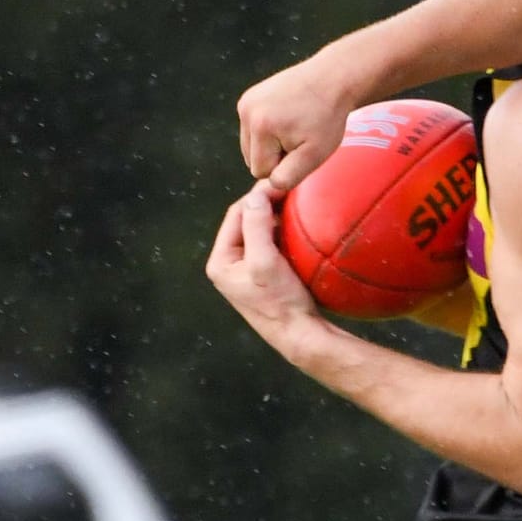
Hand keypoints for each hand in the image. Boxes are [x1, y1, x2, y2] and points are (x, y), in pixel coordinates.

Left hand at [205, 187, 325, 362]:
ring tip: (294, 205)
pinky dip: (282, 233)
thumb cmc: (281, 302)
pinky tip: (298, 227)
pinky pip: (271, 245)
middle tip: (290, 190)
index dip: (257, 196)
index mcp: (220, 262)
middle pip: (246, 222)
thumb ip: (255, 226)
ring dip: (275, 218)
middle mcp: (229, 266)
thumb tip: (255, 194)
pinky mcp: (264, 277)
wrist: (301, 337)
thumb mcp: (265, 261)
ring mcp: (246, 272)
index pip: (236, 214)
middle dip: (266, 205)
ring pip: (259, 232)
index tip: (281, 183)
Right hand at [237, 51, 353, 190]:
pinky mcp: (247, 98)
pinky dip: (268, 131)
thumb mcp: (315, 154)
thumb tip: (270, 184)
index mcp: (260, 127)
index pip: (261, 171)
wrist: (331, 80)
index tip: (303, 148)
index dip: (284, 166)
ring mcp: (245, 102)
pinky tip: (287, 119)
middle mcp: (246, 111)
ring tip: (295, 128)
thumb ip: (289, 176)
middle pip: (252, 159)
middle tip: (300, 138)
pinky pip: (252, 130)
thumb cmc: (327, 119)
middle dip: (275, 156)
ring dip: (271, 145)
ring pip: (250, 146)